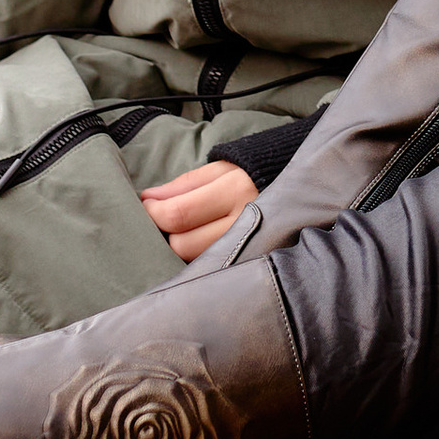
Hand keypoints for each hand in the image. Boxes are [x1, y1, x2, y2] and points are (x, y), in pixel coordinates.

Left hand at [139, 155, 257, 262]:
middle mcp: (244, 223)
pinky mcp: (249, 264)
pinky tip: (196, 246)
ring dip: (179, 246)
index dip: (153, 212)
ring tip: (182, 231)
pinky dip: (196, 258)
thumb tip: (148, 198)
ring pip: (194, 261)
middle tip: (163, 218)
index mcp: (236, 191)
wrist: (292, 190)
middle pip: (183, 245)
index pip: (179, 214)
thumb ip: (182, 185)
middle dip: (165, 232)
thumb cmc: (248, 176)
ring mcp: (249, 248)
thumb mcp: (219, 170)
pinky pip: (210, 268)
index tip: (146, 205)